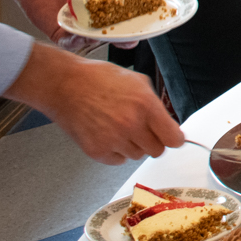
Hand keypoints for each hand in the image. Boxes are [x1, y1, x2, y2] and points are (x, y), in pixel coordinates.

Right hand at [4, 44, 183, 163]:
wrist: (66, 85)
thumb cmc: (99, 79)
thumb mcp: (137, 82)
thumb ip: (155, 104)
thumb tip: (167, 122)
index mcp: (146, 105)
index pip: (173, 138)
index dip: (174, 138)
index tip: (172, 137)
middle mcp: (131, 125)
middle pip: (157, 150)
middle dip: (153, 140)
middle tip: (142, 129)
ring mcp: (113, 140)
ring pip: (137, 155)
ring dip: (133, 145)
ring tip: (119, 126)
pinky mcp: (97, 151)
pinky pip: (118, 160)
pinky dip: (116, 151)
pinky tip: (107, 134)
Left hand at [6, 0, 154, 48]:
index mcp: (109, 3)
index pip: (129, 16)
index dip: (140, 22)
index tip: (151, 24)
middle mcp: (96, 18)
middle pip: (115, 33)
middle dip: (124, 40)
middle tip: (129, 40)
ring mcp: (79, 27)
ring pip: (94, 40)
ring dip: (100, 40)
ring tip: (102, 35)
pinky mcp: (61, 33)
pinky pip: (72, 42)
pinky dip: (77, 41)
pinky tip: (80, 34)